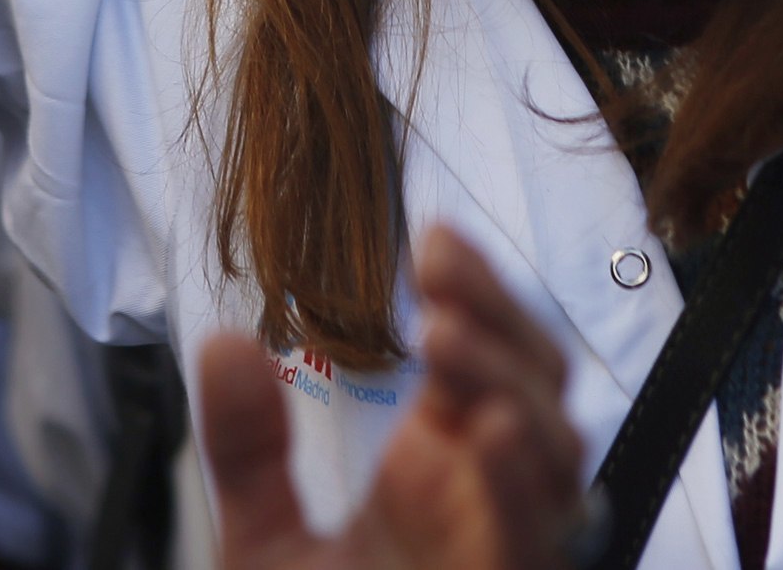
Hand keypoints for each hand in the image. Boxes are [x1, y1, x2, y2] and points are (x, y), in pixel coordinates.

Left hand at [201, 228, 583, 569]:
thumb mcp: (264, 548)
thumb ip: (248, 452)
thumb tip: (222, 343)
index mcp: (443, 467)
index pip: (486, 354)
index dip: (476, 292)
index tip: (431, 243)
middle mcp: (490, 498)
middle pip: (539, 381)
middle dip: (500, 318)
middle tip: (437, 279)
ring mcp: (510, 548)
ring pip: (560, 449)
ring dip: (511, 383)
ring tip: (442, 341)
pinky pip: (542, 540)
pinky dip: (527, 486)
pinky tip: (493, 434)